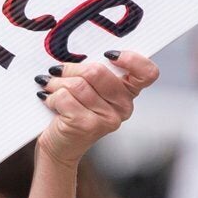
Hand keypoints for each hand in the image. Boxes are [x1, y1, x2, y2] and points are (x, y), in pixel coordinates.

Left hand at [34, 52, 157, 165]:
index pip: (147, 73)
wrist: (59, 147)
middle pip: (98, 71)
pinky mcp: (87, 125)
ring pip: (78, 84)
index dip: (131, 59)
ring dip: (57, 83)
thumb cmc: (72, 112)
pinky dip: (52, 96)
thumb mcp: (89, 90)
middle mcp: (124, 107)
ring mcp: (108, 119)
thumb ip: (94, 72)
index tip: (108, 55)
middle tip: (57, 71)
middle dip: (72, 69)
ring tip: (49, 86)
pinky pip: (65, 97)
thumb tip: (78, 50)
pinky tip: (49, 100)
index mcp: (128, 93)